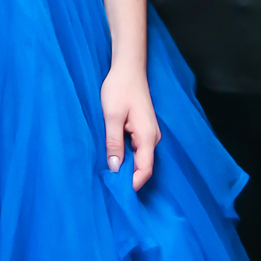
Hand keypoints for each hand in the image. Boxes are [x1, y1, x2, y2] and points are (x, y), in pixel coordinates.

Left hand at [102, 64, 159, 190]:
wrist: (128, 69)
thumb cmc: (119, 89)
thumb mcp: (112, 116)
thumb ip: (114, 142)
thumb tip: (115, 167)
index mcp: (147, 137)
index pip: (144, 169)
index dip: (132, 184)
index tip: (116, 191)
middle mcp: (152, 138)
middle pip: (143, 166)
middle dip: (128, 177)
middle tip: (107, 184)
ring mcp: (149, 134)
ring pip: (140, 158)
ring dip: (126, 167)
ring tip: (108, 172)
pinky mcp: (143, 129)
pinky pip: (138, 150)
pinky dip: (127, 157)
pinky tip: (114, 156)